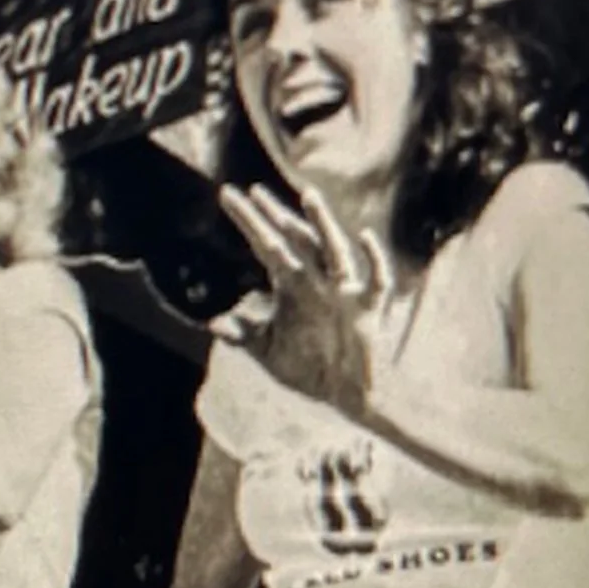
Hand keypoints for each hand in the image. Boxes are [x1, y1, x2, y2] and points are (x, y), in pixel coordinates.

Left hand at [217, 184, 396, 415]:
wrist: (345, 396)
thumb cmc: (309, 369)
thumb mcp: (268, 351)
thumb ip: (244, 335)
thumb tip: (212, 324)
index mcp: (291, 285)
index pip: (265, 245)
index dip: (247, 221)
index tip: (225, 194)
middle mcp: (316, 281)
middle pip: (295, 239)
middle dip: (275, 215)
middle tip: (254, 191)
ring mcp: (343, 291)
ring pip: (333, 249)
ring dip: (322, 224)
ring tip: (308, 195)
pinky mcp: (368, 308)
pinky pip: (375, 279)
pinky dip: (373, 258)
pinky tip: (364, 236)